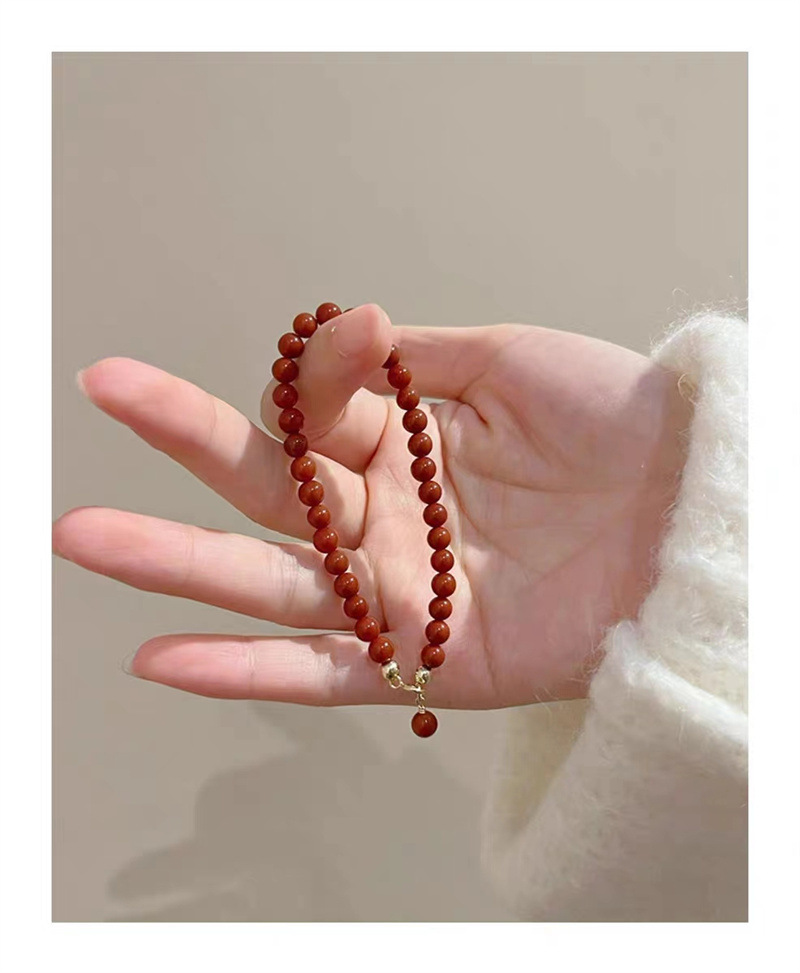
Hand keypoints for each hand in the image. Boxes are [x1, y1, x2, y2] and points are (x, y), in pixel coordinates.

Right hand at [53, 305, 690, 708]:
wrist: (698, 511)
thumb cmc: (620, 426)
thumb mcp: (513, 362)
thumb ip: (417, 358)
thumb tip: (345, 331)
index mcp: (407, 441)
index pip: (323, 408)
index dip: (324, 371)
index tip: (359, 336)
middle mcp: (391, 517)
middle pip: (269, 486)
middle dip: (184, 442)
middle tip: (104, 391)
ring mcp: (402, 590)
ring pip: (270, 580)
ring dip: (175, 562)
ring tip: (85, 536)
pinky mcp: (429, 660)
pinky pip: (322, 672)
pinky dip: (244, 670)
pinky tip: (162, 657)